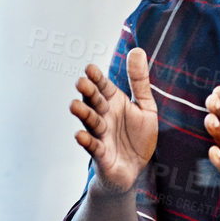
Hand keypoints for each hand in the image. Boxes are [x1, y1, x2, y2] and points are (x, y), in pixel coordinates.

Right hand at [71, 48, 157, 194]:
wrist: (134, 170)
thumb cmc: (137, 137)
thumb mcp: (145, 106)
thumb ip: (140, 81)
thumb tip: (136, 50)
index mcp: (114, 103)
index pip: (103, 86)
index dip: (97, 78)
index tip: (90, 68)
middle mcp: (104, 117)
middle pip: (94, 101)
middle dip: (88, 92)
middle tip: (81, 82)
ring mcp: (101, 135)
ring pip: (91, 122)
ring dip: (83, 114)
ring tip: (74, 105)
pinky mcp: (101, 155)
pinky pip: (93, 147)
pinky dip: (86, 141)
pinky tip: (79, 135)